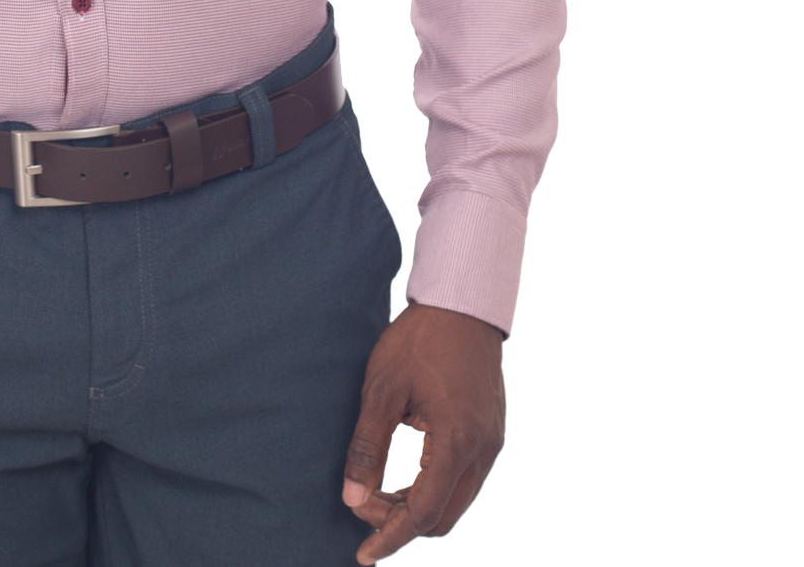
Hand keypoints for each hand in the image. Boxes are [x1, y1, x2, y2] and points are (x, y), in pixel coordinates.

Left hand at [342, 302, 504, 562]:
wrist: (462, 302)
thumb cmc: (419, 339)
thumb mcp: (381, 388)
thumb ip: (368, 447)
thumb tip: (352, 498)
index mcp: (456, 442)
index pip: (424, 513)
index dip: (390, 536)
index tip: (363, 554)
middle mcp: (483, 450)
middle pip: (444, 517)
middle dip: (402, 524)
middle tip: (364, 511)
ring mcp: (493, 442)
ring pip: (457, 501)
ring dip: (420, 508)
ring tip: (380, 497)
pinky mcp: (493, 432)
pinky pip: (467, 480)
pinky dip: (437, 489)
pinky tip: (409, 479)